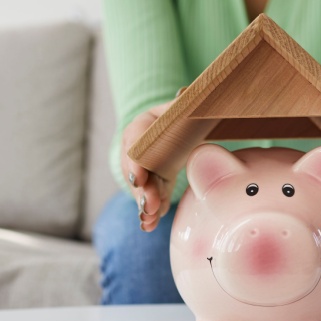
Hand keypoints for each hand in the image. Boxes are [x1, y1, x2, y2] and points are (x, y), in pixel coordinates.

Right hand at [120, 88, 185, 231]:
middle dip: (142, 189)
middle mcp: (137, 149)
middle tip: (150, 205)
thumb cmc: (178, 115)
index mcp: (142, 126)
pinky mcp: (152, 184)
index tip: (140, 176)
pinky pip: (150, 198)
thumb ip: (183, 104)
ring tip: (149, 219)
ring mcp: (143, 169)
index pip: (135, 141)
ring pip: (141, 188)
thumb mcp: (180, 108)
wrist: (175, 128)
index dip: (136, 160)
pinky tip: (149, 225)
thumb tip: (185, 95)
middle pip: (135, 170)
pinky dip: (150, 212)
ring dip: (144, 204)